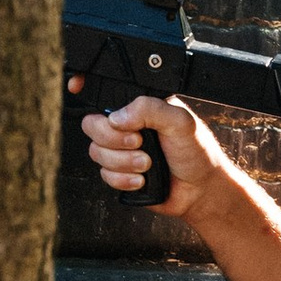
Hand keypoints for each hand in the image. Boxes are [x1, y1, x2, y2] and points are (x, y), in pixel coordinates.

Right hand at [79, 93, 222, 200]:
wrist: (200, 190)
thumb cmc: (197, 152)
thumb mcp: (181, 121)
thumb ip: (150, 110)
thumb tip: (117, 117)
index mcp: (139, 107)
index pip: (106, 95)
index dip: (87, 91)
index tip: (80, 91)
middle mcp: (127, 126)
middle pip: (93, 125)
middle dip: (115, 140)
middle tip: (140, 142)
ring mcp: (121, 150)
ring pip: (96, 152)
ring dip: (124, 162)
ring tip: (148, 163)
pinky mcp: (120, 173)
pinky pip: (105, 175)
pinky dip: (124, 179)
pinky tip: (143, 178)